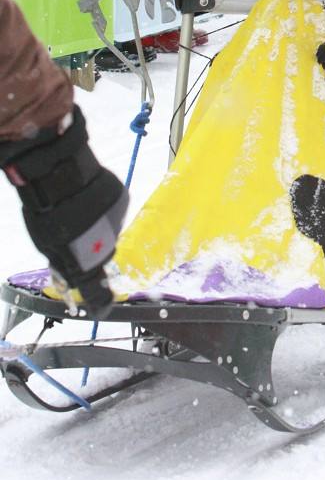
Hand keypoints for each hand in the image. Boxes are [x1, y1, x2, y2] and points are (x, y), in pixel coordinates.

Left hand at [1, 107, 127, 316]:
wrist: (60, 172)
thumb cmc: (49, 211)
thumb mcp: (49, 244)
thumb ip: (64, 262)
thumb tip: (71, 278)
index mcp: (87, 258)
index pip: (96, 287)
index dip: (99, 298)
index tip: (101, 308)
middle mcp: (107, 242)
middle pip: (102, 251)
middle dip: (91, 248)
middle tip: (68, 235)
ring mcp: (116, 218)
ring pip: (108, 226)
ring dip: (96, 222)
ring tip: (73, 208)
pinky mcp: (121, 198)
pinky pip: (111, 207)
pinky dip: (101, 205)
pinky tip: (85, 195)